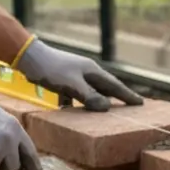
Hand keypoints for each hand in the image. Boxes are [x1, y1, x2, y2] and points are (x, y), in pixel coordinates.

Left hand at [14, 38, 144, 111]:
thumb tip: (107, 107)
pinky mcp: (64, 79)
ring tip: (107, 112)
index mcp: (92, 71)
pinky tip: (77, 111)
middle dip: (118, 97)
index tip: (141, 103)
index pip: (115, 86)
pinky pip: (78, 94)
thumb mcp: (72, 85)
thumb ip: (89, 96)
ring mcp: (75, 75)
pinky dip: (81, 102)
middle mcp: (87, 72)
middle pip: (106, 87)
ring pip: (92, 90)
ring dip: (100, 101)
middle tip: (131, 107)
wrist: (28, 57)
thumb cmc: (51, 70)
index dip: (128, 95)